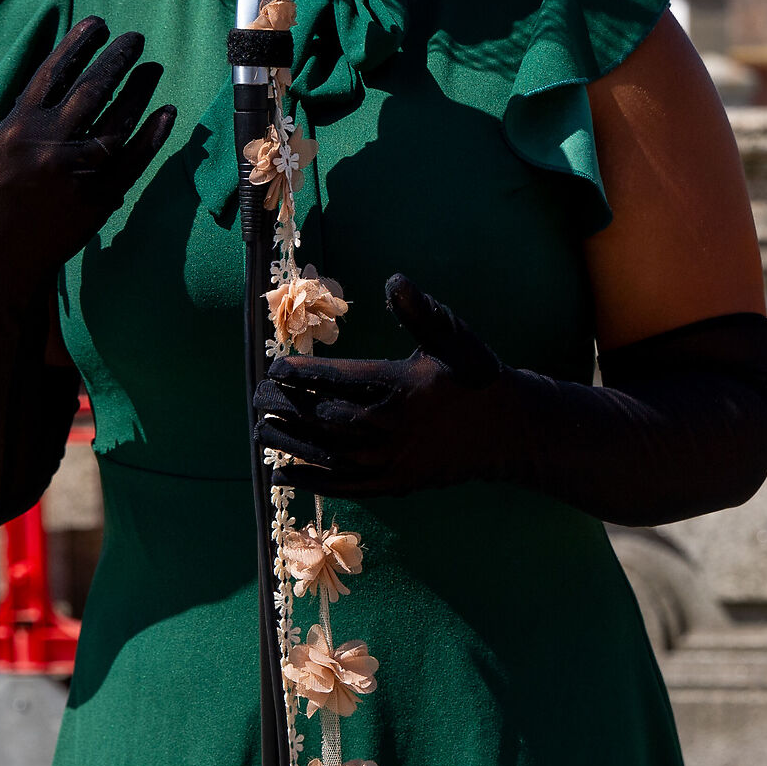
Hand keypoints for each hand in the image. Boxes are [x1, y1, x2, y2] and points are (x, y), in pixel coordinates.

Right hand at [0, 16, 174, 283]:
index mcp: (15, 129)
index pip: (53, 74)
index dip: (77, 45)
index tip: (98, 23)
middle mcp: (49, 148)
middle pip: (92, 92)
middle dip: (116, 60)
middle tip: (135, 37)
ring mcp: (77, 175)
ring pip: (118, 123)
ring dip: (139, 92)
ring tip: (153, 67)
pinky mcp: (99, 199)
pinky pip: (134, 162)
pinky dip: (153, 137)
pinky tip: (168, 113)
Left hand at [254, 274, 509, 497]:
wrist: (507, 430)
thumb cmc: (476, 376)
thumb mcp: (453, 338)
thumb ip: (419, 312)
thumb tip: (393, 280)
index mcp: (403, 385)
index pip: (340, 378)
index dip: (303, 374)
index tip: (275, 368)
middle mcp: (393, 425)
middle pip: (325, 417)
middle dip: (288, 407)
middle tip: (259, 397)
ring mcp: (393, 459)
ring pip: (329, 453)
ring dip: (291, 444)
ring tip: (260, 432)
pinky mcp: (395, 483)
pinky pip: (345, 486)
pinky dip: (312, 482)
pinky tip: (284, 474)